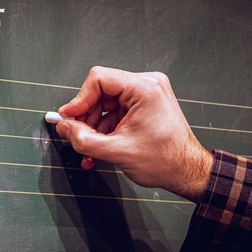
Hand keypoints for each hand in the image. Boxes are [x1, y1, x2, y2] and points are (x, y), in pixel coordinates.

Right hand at [54, 67, 213, 202]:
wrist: (187, 172)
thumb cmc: (166, 160)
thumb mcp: (116, 151)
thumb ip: (83, 139)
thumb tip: (63, 127)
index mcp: (144, 89)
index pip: (99, 79)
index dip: (79, 99)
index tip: (68, 117)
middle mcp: (147, 85)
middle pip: (100, 92)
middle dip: (86, 118)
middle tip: (77, 136)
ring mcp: (147, 95)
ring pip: (105, 104)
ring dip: (94, 128)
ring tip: (90, 151)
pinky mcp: (145, 106)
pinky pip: (115, 112)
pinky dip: (105, 129)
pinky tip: (99, 149)